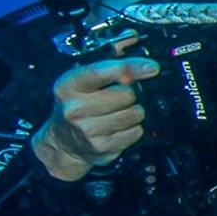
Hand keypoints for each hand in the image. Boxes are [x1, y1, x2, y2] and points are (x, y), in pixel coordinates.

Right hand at [31, 55, 159, 181]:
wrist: (64, 143)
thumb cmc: (80, 104)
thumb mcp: (84, 82)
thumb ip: (110, 70)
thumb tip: (146, 68)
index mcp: (69, 86)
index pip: (102, 72)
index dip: (130, 68)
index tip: (152, 68)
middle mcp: (75, 109)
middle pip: (126, 95)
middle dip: (129, 95)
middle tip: (118, 99)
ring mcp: (87, 131)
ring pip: (134, 114)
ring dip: (133, 112)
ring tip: (118, 114)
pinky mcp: (101, 148)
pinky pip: (135, 132)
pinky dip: (133, 129)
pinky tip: (118, 129)